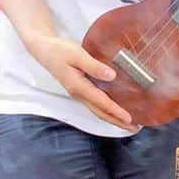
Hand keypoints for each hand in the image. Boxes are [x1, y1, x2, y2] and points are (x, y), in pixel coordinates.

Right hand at [23, 33, 139, 133]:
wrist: (44, 50)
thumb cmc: (59, 51)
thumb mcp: (77, 54)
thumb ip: (94, 66)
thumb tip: (111, 76)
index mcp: (78, 86)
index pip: (101, 102)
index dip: (116, 111)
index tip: (129, 118)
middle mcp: (78, 93)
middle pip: (100, 112)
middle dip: (117, 122)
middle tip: (134, 128)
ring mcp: (79, 93)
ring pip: (98, 110)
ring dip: (113, 118)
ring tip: (128, 123)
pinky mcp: (80, 89)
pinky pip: (96, 104)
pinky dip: (107, 110)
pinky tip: (115, 109)